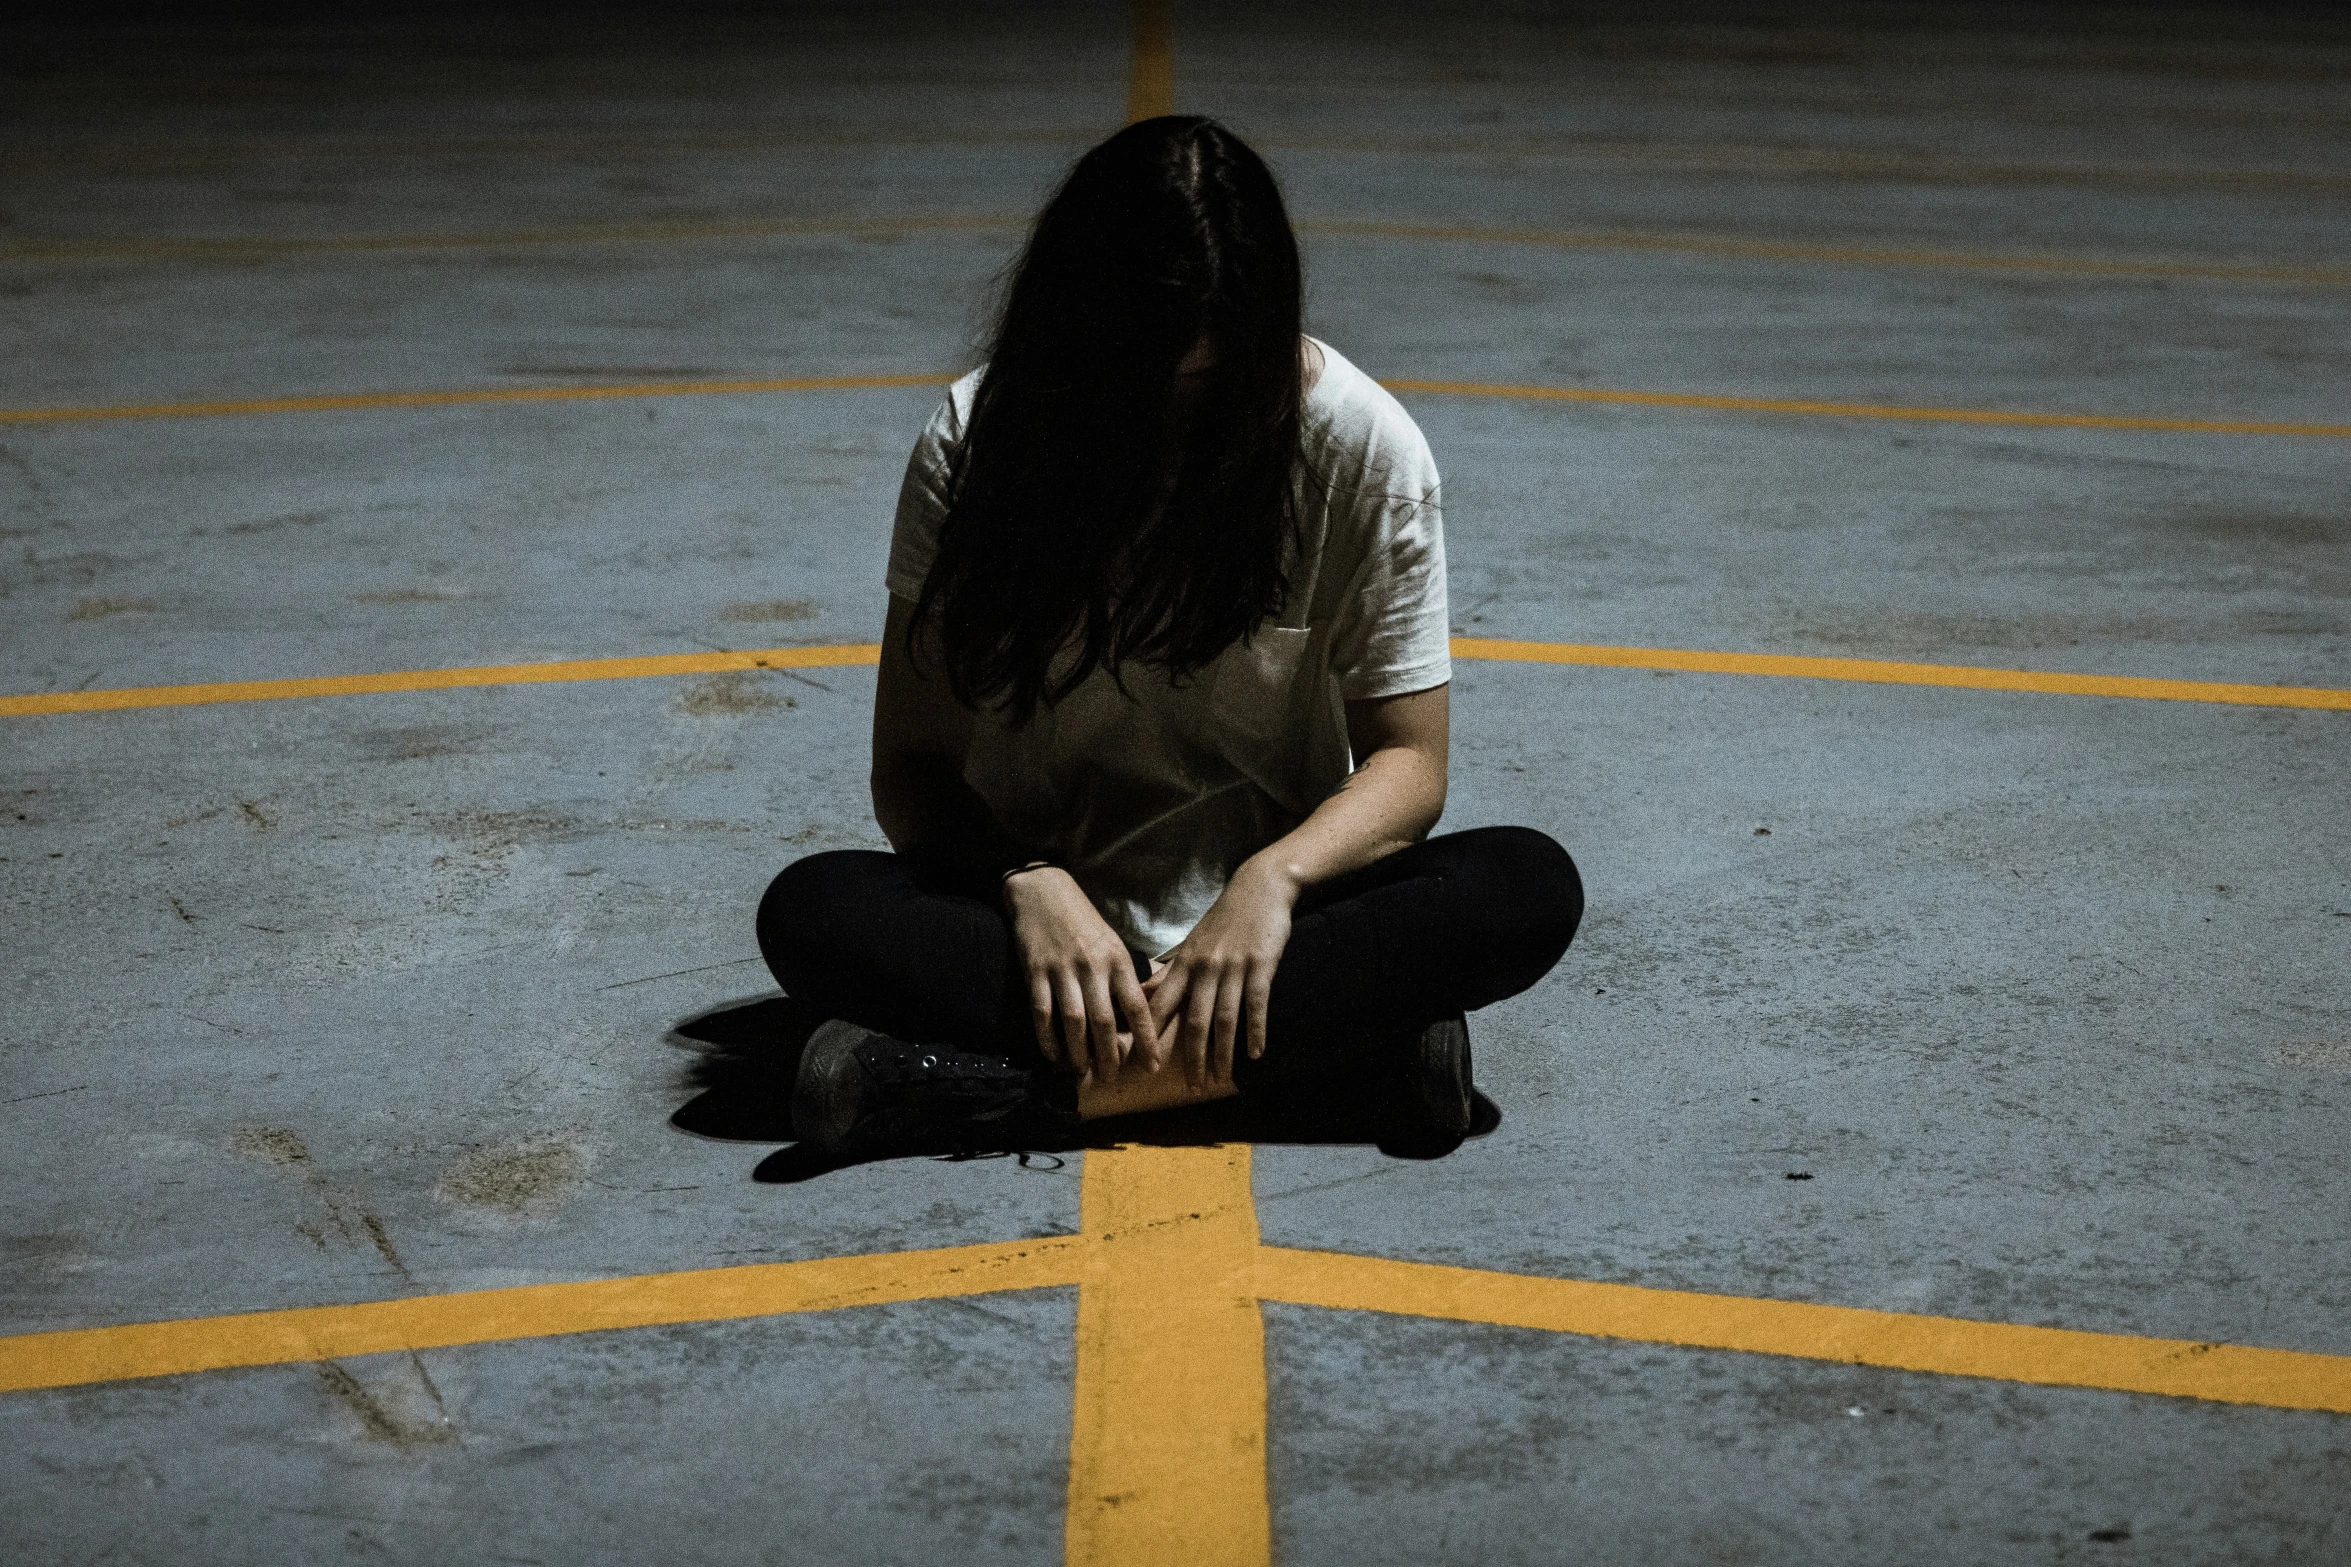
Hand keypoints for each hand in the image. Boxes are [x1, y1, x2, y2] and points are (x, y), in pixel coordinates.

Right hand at [1004, 867, 1150, 1082]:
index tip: (1153, 1066)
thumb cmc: (1083, 921)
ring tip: (1082, 1072)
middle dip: (1109, 1056)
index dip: (1146, 1040)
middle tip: (1111, 1079)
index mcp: (1117, 960)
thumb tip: (1140, 1015)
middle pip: (1104, 1022)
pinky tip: (1053, 1056)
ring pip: (1073, 1022)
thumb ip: (1124, 977)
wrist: (1043, 890)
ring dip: (1078, 1053)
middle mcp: (1092, 966)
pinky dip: (1047, 1039)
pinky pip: (1042, 1013)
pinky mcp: (1034, 971)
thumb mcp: (1113, 942)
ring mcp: (1062, 969)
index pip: (1137, 1007)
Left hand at [1145, 858, 1297, 1086]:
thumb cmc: (1223, 918)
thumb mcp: (1191, 942)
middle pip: (1193, 1022)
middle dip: (1189, 1059)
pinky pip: (1255, 1006)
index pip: (1161, 1007)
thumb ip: (1171, 971)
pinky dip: (1255, 1032)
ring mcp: (1232, 967)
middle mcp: (1204, 968)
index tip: (1144, 1068)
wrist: (1259, 887)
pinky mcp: (1259, 966)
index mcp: (1183, 963)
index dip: (1151, 1040)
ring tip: (1219, 1080)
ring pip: (1223, 1020)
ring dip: (1221, 1054)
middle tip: (1190, 1089)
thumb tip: (1145, 993)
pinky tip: (1254, 1055)